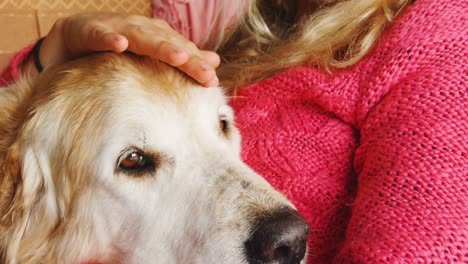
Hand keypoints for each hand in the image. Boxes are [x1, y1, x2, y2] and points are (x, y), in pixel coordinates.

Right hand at [38, 13, 219, 85]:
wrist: (74, 36)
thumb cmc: (118, 51)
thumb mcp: (150, 57)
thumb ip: (180, 59)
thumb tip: (214, 62)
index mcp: (156, 36)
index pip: (181, 50)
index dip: (197, 64)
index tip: (213, 82)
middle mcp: (140, 29)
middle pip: (168, 44)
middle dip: (188, 58)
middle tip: (206, 72)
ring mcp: (116, 27)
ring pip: (140, 37)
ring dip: (159, 45)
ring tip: (179, 57)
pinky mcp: (90, 30)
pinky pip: (100, 34)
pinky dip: (109, 38)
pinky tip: (120, 44)